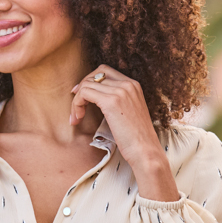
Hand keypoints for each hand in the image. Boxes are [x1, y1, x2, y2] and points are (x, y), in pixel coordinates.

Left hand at [70, 65, 179, 201]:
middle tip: (76, 107)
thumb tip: (97, 100)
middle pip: (95, 74)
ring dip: (76, 101)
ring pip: (86, 84)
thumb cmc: (136, 139)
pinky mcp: (111, 102)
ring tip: (76, 118)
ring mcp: (120, 91)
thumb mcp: (129, 114)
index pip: (105, 71)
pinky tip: (77, 119)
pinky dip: (76, 105)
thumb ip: (118, 102)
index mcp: (134, 85)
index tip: (82, 98)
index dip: (90, 82)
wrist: (145, 151)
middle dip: (81, 88)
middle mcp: (128, 84)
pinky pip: (84, 93)